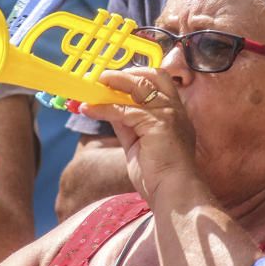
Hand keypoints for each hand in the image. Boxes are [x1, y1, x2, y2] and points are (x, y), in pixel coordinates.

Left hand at [80, 68, 197, 202]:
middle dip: (128, 73)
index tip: (115, 80)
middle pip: (154, 75)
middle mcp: (175, 109)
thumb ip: (129, 125)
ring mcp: (168, 113)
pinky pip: (124, 109)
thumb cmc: (160, 175)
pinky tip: (88, 109)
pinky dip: (103, 108)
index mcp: (175, 114)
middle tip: (104, 77)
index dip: (136, 77)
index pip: (158, 83)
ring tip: (92, 85)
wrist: (175, 192)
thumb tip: (110, 109)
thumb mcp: (139, 144)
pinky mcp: (157, 123)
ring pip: (138, 86)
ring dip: (112, 83)